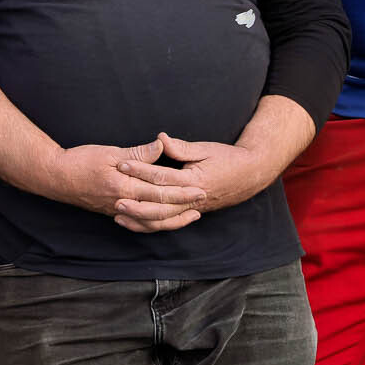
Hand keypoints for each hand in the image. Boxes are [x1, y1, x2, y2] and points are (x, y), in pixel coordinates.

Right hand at [37, 139, 207, 232]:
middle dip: (183, 205)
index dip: (183, 191)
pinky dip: (154, 224)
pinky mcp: (113, 212)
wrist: (55, 177)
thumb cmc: (79, 161)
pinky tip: (164, 221)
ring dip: (173, 220)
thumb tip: (161, 146)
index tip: (201, 188)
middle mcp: (123, 202)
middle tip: (202, 200)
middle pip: (160, 209)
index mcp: (124, 186)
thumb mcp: (109, 152)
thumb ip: (138, 154)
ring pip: (151, 221)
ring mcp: (118, 210)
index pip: (160, 191)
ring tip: (190, 215)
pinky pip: (138, 224)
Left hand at [115, 132, 276, 230]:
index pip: (162, 177)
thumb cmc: (228, 158)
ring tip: (118, 214)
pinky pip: (168, 224)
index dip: (141, 170)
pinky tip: (133, 222)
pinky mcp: (190, 213)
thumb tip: (160, 139)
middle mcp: (192, 199)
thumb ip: (181, 148)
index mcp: (194, 181)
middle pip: (159, 205)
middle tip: (114, 197)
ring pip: (162, 220)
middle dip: (136, 202)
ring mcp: (191, 209)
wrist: (251, 175)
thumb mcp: (205, 149)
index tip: (122, 164)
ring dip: (140, 218)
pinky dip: (150, 225)